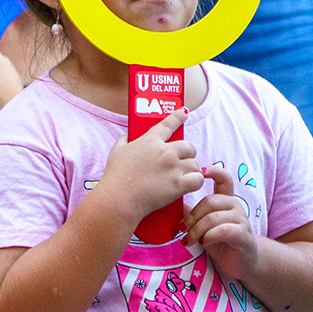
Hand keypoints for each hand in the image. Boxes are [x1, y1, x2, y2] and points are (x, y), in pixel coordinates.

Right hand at [101, 108, 200, 225]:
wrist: (119, 199)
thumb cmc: (115, 177)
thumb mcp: (116, 152)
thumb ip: (124, 140)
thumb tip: (129, 136)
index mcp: (150, 141)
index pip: (168, 124)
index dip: (178, 117)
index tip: (184, 112)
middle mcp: (165, 151)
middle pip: (189, 146)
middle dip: (188, 154)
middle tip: (183, 161)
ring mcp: (173, 168)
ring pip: (194, 164)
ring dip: (191, 170)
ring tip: (184, 177)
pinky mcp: (178, 184)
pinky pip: (197, 179)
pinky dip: (195, 182)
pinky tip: (190, 185)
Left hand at [186, 166, 260, 275]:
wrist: (241, 263)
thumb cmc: (220, 242)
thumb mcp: (203, 226)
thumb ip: (193, 214)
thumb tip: (175, 202)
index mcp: (225, 200)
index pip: (224, 179)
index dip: (214, 171)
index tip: (200, 171)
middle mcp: (235, 206)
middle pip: (209, 202)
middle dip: (192, 216)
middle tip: (182, 229)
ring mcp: (241, 220)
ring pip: (213, 218)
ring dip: (197, 230)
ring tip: (189, 240)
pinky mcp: (243, 235)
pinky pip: (223, 230)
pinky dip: (209, 236)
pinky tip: (204, 243)